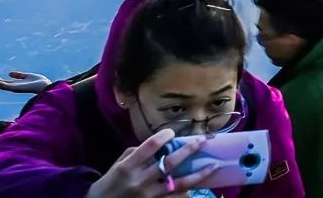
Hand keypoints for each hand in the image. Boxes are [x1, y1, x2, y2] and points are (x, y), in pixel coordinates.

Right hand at [0, 70, 52, 94]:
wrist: (46, 86)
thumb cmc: (39, 82)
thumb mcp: (28, 76)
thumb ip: (19, 75)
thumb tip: (9, 73)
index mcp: (15, 84)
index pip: (2, 81)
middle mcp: (12, 87)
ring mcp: (13, 88)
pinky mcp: (14, 88)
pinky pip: (2, 85)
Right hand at [85, 129, 216, 197]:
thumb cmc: (110, 183)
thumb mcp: (118, 165)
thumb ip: (137, 153)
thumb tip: (160, 144)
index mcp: (128, 167)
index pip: (150, 146)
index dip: (164, 136)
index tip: (172, 132)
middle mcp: (139, 181)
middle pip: (169, 163)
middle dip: (189, 150)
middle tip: (203, 140)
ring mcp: (148, 196)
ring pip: (178, 184)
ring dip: (197, 175)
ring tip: (212, 166)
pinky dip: (187, 192)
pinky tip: (199, 184)